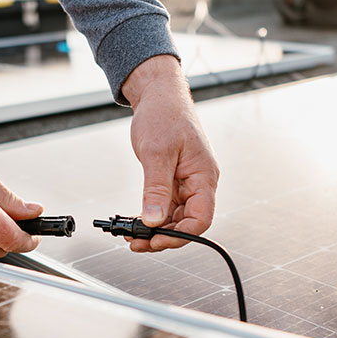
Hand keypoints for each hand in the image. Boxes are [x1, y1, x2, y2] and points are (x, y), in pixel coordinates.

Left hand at [123, 55, 219, 251]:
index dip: (180, 235)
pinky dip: (153, 216)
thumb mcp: (157, 152)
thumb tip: (154, 220)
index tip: (156, 241)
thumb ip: (156, 189)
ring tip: (132, 235)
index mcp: (204, 176)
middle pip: (189, 222)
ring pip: (177, 217)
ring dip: (157, 229)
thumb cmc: (164, 114)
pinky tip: (136, 221)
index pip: (201, 218)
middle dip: (164, 236)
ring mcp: (188, 182)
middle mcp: (200, 182)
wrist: (159, 94)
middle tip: (137, 242)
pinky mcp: (175, 179)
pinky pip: (168, 205)